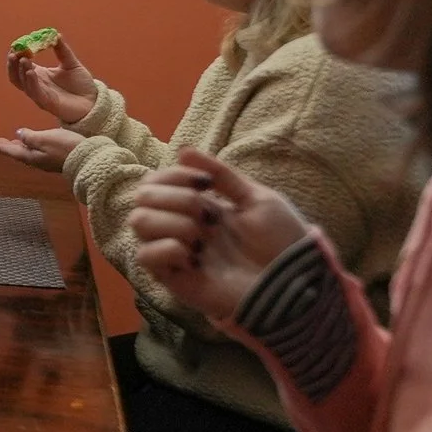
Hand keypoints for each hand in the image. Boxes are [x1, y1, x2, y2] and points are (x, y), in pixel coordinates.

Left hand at [0, 126, 82, 170]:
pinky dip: (32, 148)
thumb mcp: (45, 138)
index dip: (2, 147)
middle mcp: (38, 161)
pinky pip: (39, 153)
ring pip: (29, 154)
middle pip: (20, 154)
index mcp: (32, 157)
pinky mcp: (58, 160)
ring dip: (21, 147)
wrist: (89, 158)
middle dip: (10, 147)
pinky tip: (34, 144)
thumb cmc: (65, 146)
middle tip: (0, 142)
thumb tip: (18, 135)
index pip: (12, 151)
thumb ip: (30, 137)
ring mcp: (48, 162)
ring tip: (14, 142)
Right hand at [6, 35, 99, 124]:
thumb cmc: (81, 85)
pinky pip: (35, 93)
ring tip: (23, 59)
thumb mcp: (71, 63)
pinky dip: (31, 82)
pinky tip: (31, 72)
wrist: (94, 102)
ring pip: (24, 84)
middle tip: (14, 52)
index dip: (17, 55)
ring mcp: (41, 95)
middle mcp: (37, 85)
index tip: (18, 44)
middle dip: (13, 64)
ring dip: (21, 71)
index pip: (21, 65)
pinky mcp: (47, 103)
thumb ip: (62, 50)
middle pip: (17, 76)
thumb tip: (56, 34)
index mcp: (40, 75)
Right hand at [128, 149, 313, 319]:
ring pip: (139, 222)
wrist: (292, 282)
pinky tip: (193, 255)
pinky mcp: (173, 278)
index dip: (174, 175)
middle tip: (208, 215)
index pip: (157, 181)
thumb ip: (222, 174)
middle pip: (143, 197)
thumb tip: (183, 150)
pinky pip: (144, 257)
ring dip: (171, 221)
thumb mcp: (257, 198)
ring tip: (201, 236)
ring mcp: (173, 251)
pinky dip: (165, 248)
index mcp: (196, 206)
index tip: (206, 183)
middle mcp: (179, 226)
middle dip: (175, 198)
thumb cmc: (280, 242)